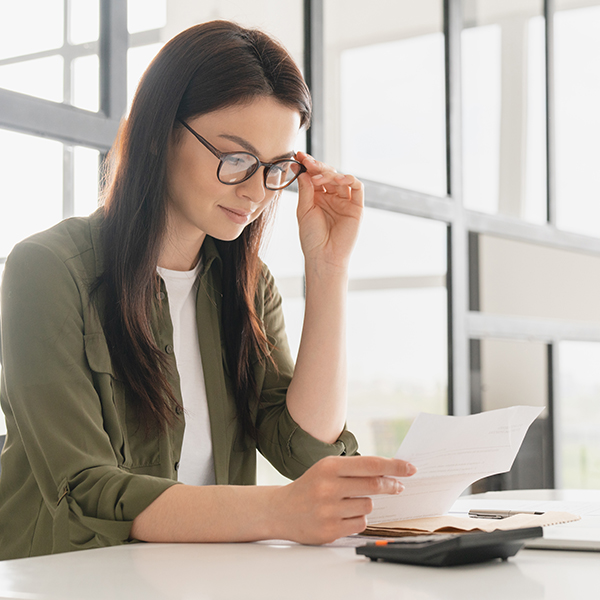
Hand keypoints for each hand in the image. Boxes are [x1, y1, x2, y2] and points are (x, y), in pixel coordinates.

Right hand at [271, 455, 416, 544]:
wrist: (282, 510)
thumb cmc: (311, 486)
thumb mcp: (327, 469)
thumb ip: (355, 469)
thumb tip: (390, 472)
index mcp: (329, 467)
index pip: (370, 465)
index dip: (393, 466)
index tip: (410, 468)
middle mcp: (328, 487)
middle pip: (374, 485)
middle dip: (391, 485)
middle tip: (398, 486)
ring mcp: (329, 510)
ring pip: (368, 506)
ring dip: (366, 504)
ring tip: (348, 502)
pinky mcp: (330, 530)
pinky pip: (360, 523)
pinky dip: (357, 518)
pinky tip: (342, 515)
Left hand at [295, 152, 363, 271]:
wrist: (323, 256)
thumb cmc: (312, 237)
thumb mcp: (304, 210)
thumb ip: (305, 189)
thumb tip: (303, 170)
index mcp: (317, 197)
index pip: (314, 176)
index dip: (307, 165)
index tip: (298, 156)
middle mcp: (331, 197)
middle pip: (328, 173)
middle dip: (317, 166)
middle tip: (307, 162)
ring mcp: (344, 201)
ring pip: (341, 178)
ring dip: (330, 173)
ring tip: (318, 177)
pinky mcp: (356, 206)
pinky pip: (357, 186)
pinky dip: (349, 179)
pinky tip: (338, 179)